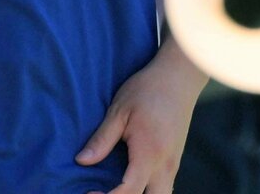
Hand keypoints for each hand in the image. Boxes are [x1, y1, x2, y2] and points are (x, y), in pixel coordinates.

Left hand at [78, 44, 206, 193]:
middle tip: (102, 191)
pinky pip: (165, 184)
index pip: (129, 191)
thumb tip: (81, 161)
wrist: (178, 78)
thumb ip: (101, 140)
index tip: (88, 193)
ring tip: (116, 187)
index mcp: (149, 154)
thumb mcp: (118, 111)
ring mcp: (174, 164)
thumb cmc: (146, 90)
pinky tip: (131, 178)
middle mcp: (166, 165)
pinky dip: (149, 189)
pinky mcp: (176, 158)